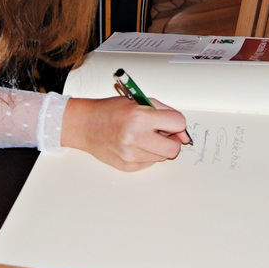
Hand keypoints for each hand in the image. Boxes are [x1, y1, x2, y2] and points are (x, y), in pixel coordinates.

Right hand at [61, 97, 190, 170]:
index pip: (178, 124)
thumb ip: (164, 112)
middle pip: (174, 148)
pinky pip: (150, 163)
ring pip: (162, 157)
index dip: (178, 124)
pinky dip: (146, 154)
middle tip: (163, 134)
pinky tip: (134, 144)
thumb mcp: (139, 101)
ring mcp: (131, 155)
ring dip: (158, 147)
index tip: (173, 124)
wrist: (86, 125)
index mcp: (140, 117)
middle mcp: (136, 137)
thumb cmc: (111, 111)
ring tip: (143, 136)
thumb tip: (182, 132)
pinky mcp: (128, 166)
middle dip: (172, 141)